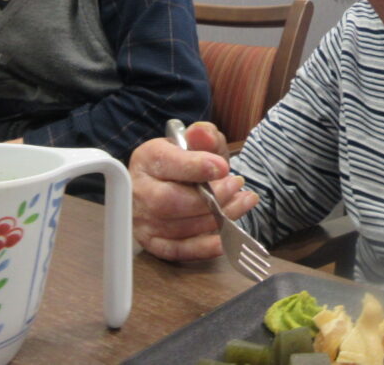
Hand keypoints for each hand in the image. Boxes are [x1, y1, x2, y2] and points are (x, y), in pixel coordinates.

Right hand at [131, 121, 258, 260]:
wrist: (178, 180)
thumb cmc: (189, 160)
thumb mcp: (199, 140)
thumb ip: (203, 135)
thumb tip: (202, 133)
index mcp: (147, 159)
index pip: (167, 164)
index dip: (196, 167)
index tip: (223, 167)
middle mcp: (140, 191)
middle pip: (170, 202)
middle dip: (211, 197)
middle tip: (237, 185)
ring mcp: (144, 220)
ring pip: (179, 227)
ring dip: (218, 217)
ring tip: (244, 201)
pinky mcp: (154, 243)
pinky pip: (178, 251)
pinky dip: (205, 247)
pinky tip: (228, 236)